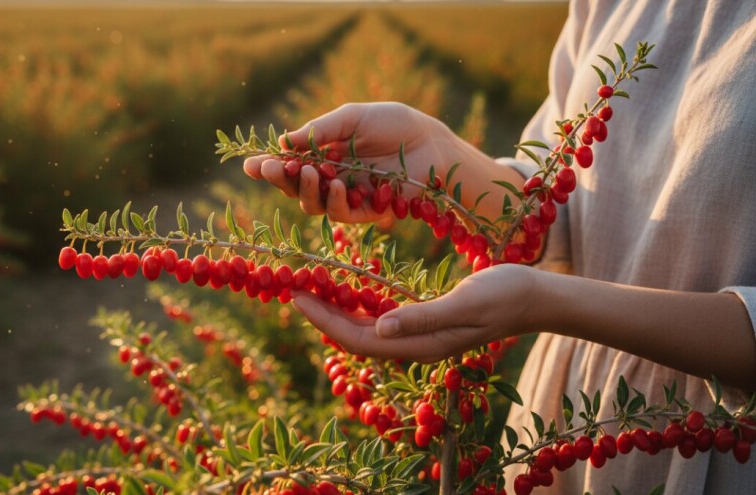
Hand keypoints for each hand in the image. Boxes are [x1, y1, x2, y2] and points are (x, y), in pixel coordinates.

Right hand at [243, 102, 467, 222]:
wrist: (431, 142)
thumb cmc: (394, 124)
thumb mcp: (353, 118)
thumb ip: (320, 131)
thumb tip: (284, 142)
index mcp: (323, 154)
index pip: (289, 164)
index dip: (268, 166)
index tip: (249, 164)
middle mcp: (331, 178)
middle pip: (294, 188)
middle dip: (279, 179)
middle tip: (270, 169)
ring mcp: (348, 196)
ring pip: (312, 205)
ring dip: (305, 190)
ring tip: (309, 171)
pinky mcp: (368, 211)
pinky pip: (342, 214)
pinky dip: (334, 201)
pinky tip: (335, 185)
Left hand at [291, 264, 537, 361]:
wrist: (534, 297)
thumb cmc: (504, 294)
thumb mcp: (465, 303)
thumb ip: (423, 318)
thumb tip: (379, 330)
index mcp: (420, 345)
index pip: (359, 339)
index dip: (325, 321)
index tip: (297, 296)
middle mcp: (414, 346)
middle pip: (355, 337)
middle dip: (322, 316)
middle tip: (294, 288)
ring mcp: (419, 336)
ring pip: (366, 330)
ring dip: (337, 311)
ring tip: (311, 288)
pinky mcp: (425, 323)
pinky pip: (381, 320)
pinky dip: (358, 306)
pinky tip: (346, 290)